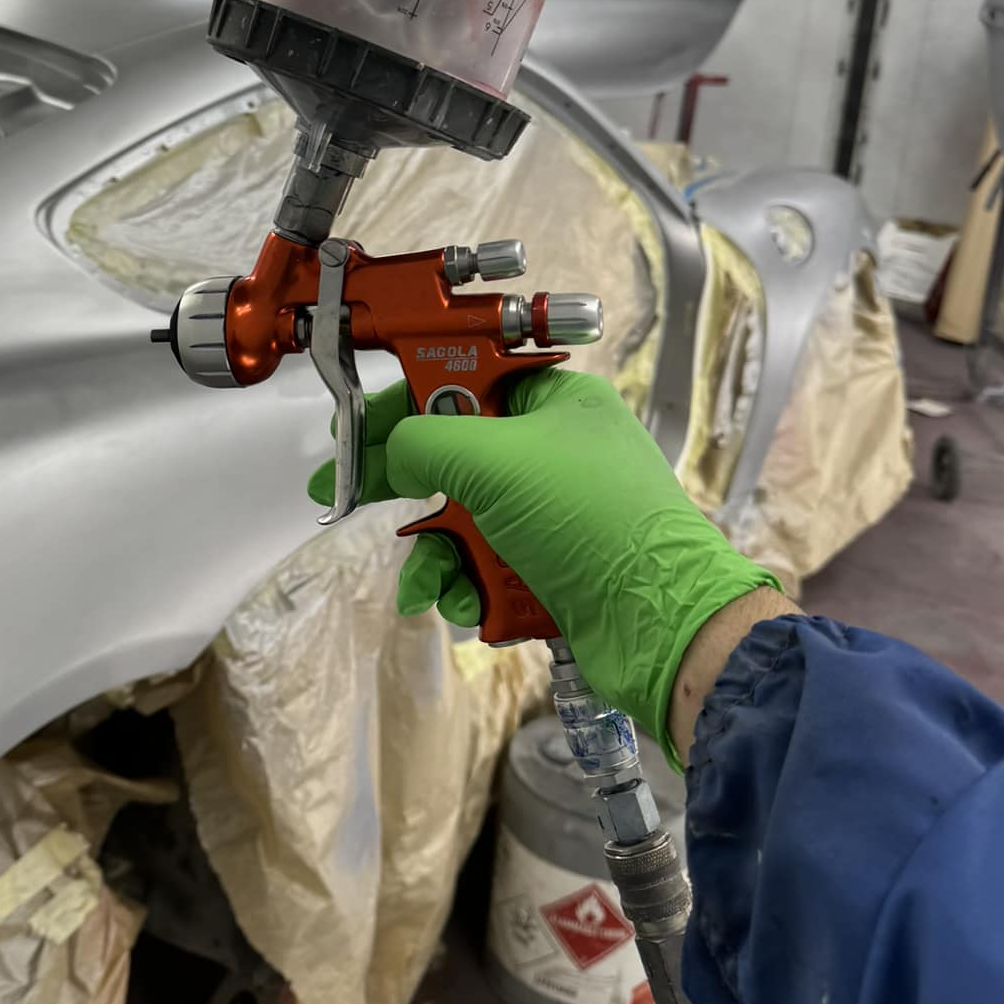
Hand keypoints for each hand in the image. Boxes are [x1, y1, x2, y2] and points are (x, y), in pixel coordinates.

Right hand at [309, 369, 781, 758]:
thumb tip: (393, 454)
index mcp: (556, 402)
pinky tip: (467, 605)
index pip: (463, 379)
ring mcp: (555, 514)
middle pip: (456, 455)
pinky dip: (467, 585)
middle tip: (342, 496)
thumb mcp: (493, 461)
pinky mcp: (552, 567)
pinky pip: (486, 564)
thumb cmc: (590, 521)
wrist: (661, 624)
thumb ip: (424, 441)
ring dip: (436, 553)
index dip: (404, 398)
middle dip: (404, 484)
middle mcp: (556, 452)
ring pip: (464, 519)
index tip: (356, 423)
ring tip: (428, 584)